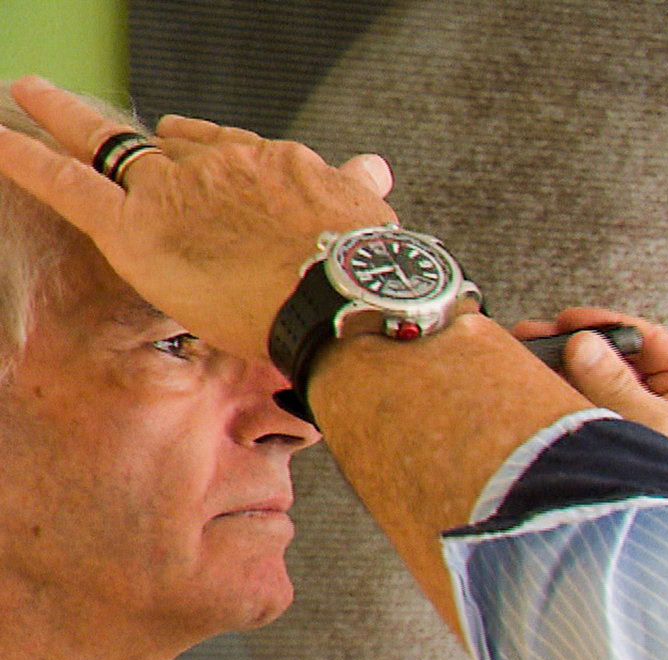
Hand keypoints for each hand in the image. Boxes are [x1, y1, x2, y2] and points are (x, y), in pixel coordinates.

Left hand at [0, 76, 395, 361]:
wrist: (347, 295)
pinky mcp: (136, 225)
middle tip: (99, 119)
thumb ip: (359, 187)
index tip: (196, 148)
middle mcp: (223, 164)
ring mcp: (176, 189)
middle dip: (138, 132)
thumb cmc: (367, 268)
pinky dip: (24, 157)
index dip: (210, 150)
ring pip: (110, 144)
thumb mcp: (370, 213)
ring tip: (31, 97)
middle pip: (169, 140)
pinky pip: (68, 183)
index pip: (232, 150)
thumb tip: (374, 167)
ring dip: (65, 118)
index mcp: (277, 164)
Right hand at [514, 308, 667, 466]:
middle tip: (539, 337)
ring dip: (567, 373)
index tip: (569, 321)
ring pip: (604, 385)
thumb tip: (584, 346)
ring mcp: (651, 421)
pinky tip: (542, 391)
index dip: (606, 326)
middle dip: (578, 349)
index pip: (650, 340)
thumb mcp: (654, 425)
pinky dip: (570, 401)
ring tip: (530, 360)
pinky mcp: (627, 442)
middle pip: (621, 360)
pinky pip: (596, 412)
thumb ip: (616, 383)